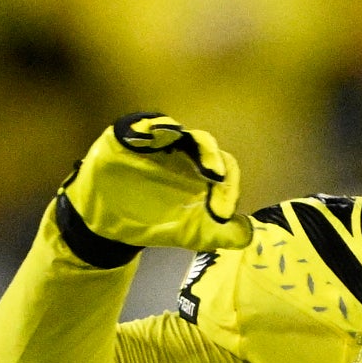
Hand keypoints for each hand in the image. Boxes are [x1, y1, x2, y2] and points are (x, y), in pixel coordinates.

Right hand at [61, 113, 250, 253]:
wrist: (113, 228)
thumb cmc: (156, 225)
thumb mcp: (194, 234)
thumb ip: (223, 235)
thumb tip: (248, 233)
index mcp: (201, 172)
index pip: (224, 166)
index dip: (228, 183)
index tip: (221, 211)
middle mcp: (182, 153)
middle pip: (202, 143)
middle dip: (209, 155)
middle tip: (214, 174)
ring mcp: (155, 144)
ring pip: (171, 129)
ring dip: (177, 134)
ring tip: (181, 145)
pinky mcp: (127, 139)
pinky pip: (137, 127)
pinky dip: (144, 129)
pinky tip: (146, 139)